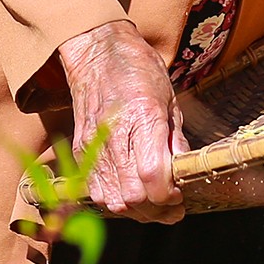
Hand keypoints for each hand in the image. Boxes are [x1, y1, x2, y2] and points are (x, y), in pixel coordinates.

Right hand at [58, 19, 185, 222]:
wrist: (96, 52)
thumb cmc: (138, 70)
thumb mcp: (169, 99)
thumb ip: (175, 140)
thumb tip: (183, 172)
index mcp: (143, 116)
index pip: (152, 175)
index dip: (168, 196)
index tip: (180, 195)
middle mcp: (115, 135)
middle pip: (133, 196)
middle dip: (157, 210)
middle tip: (172, 207)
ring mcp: (93, 145)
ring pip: (113, 201)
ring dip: (137, 211)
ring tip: (153, 204)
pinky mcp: (80, 151)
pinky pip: (96, 192)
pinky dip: (115, 201)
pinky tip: (131, 193)